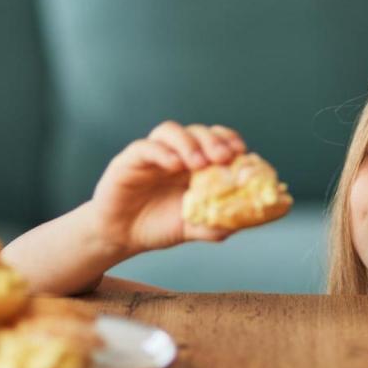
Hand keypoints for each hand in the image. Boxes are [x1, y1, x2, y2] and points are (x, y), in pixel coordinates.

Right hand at [89, 120, 248, 255]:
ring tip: (200, 163)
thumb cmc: (158, 226)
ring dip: (188, 143)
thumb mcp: (192, 228)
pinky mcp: (129, 161)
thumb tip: (245, 220)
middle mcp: (174, 153)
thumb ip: (216, 224)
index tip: (241, 151)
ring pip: (170, 131)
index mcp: (194, 164)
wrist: (121, 237)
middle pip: (196, 131)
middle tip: (224, 157)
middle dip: (213, 140)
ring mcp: (152, 154)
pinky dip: (162, 153)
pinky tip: (174, 165)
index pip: (214, 139)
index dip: (228, 139)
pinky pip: (144, 148)